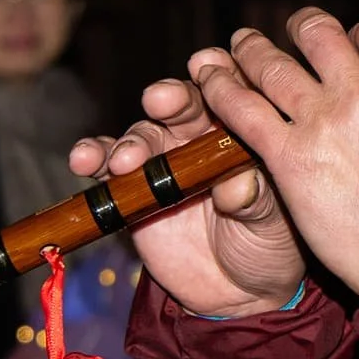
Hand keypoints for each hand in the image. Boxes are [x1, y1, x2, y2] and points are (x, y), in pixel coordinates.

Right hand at [68, 47, 304, 319]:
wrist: (239, 293)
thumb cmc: (270, 245)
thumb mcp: (274, 223)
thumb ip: (257, 200)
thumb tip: (237, 185)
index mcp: (244, 132)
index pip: (233, 91)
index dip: (221, 73)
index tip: (210, 65)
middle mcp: (201, 136)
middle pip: (184, 104)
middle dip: (172, 97)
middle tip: (162, 100)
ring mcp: (163, 160)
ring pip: (144, 134)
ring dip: (132, 141)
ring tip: (126, 160)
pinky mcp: (131, 189)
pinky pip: (106, 166)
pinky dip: (93, 157)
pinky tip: (85, 159)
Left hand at [203, 9, 358, 300]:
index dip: (358, 35)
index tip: (350, 46)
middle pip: (315, 34)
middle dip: (299, 29)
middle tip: (286, 35)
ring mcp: (319, 122)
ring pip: (270, 65)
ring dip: (248, 50)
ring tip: (236, 46)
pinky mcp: (285, 158)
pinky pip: (241, 110)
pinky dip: (219, 89)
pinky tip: (207, 79)